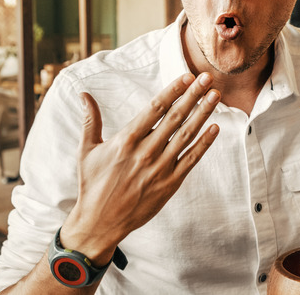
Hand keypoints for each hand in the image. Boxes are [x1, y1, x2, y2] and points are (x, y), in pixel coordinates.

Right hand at [60, 73, 220, 265]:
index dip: (173, 91)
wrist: (100, 222)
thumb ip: (91, 120)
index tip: (187, 77)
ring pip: (186, 135)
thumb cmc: (92, 184)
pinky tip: (215, 128)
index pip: (155, 108)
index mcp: (126, 140)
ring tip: (215, 96)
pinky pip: (191, 160)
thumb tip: (84, 94)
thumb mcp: (87, 150)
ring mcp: (159, 168)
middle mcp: (145, 152)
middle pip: (175, 117)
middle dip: (193, 95)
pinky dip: (205, 144)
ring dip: (203, 114)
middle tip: (207, 78)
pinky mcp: (170, 184)